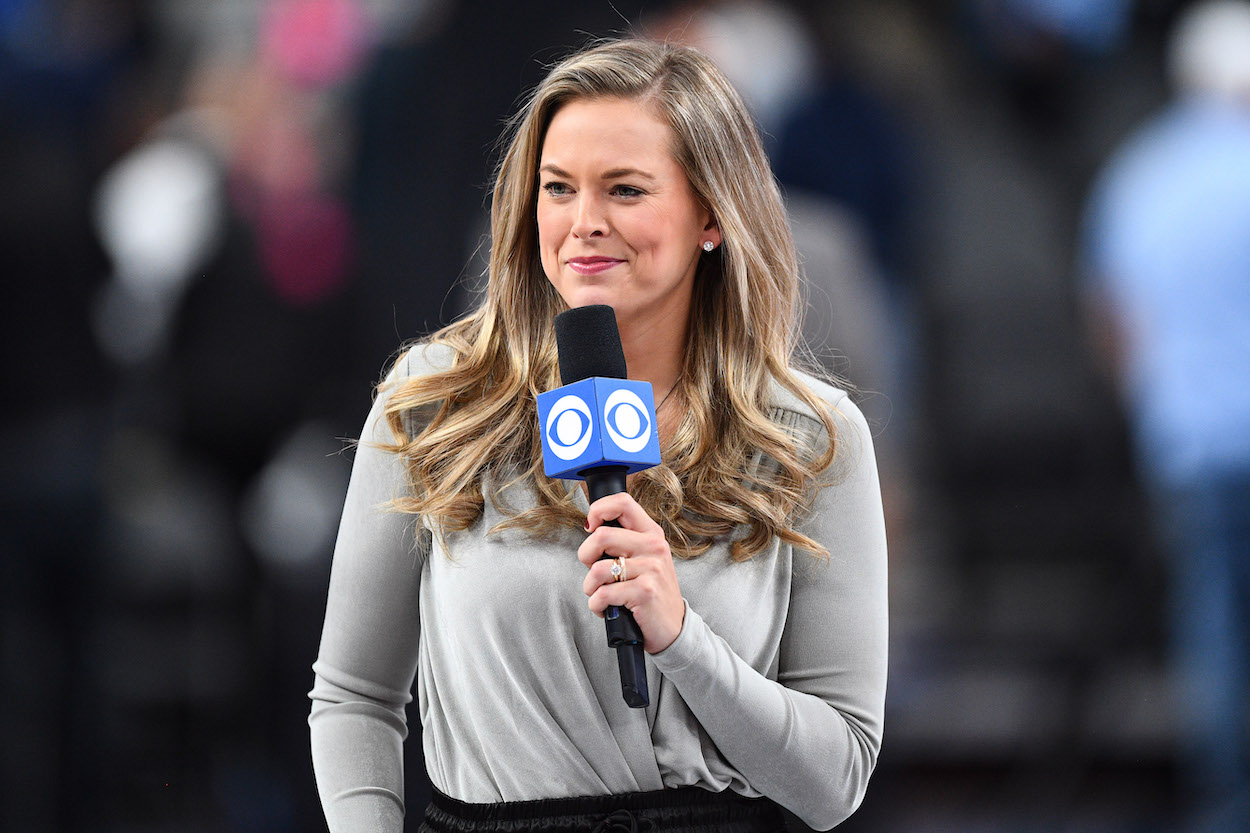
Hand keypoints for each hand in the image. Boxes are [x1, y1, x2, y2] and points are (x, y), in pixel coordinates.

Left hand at [579, 492, 685, 653]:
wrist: (673, 627)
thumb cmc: (650, 593)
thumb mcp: (645, 559)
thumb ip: (623, 541)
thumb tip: (591, 528)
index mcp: (651, 533)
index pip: (622, 502)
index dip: (598, 510)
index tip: (590, 527)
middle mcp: (654, 547)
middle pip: (601, 536)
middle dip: (585, 556)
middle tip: (594, 572)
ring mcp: (651, 569)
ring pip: (597, 569)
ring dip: (590, 588)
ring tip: (601, 595)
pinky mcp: (645, 592)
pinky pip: (603, 594)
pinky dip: (596, 606)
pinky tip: (606, 609)